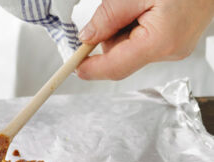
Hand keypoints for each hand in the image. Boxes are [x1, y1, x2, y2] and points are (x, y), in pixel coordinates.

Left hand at [76, 0, 213, 79]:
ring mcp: (175, 49)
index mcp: (161, 41)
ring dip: (123, 31)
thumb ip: (109, 16)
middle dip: (110, 39)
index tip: (73, 67)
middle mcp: (170, 51)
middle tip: (119, 10)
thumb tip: (87, 37)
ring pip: (130, 51)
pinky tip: (146, 11)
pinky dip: (136, 30)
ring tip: (139, 6)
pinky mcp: (175, 44)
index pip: (115, 66)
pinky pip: (143, 44)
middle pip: (121, 59)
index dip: (91, 69)